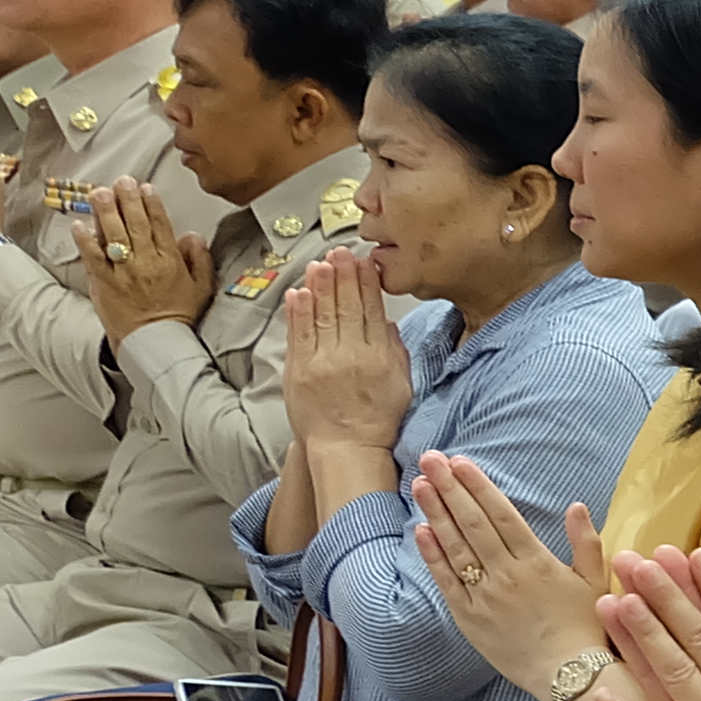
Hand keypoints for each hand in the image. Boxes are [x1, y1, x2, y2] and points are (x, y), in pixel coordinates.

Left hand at [77, 177, 214, 338]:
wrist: (155, 342)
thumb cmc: (178, 315)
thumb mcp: (201, 287)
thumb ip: (199, 259)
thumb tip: (193, 235)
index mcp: (170, 262)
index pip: (161, 226)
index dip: (153, 204)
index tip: (146, 188)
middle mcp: (147, 263)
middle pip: (136, 225)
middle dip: (128, 200)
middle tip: (121, 181)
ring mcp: (124, 273)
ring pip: (114, 237)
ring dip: (105, 213)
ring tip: (99, 193)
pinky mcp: (104, 283)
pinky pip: (93, 259)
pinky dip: (85, 241)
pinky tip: (79, 225)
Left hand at [279, 251, 413, 456]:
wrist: (346, 448)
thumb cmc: (376, 421)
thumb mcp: (402, 386)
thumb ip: (396, 352)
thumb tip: (389, 324)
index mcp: (379, 357)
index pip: (372, 310)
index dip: (367, 283)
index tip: (364, 263)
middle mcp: (352, 356)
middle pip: (347, 306)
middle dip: (343, 275)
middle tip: (341, 252)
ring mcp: (323, 362)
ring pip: (322, 315)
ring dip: (320, 286)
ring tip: (321, 263)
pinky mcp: (300, 370)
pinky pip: (299, 334)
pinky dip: (298, 312)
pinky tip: (300, 292)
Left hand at [412, 446, 609, 693]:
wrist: (569, 676)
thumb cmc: (587, 627)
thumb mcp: (595, 581)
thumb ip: (586, 542)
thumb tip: (576, 505)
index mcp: (537, 562)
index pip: (501, 514)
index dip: (479, 486)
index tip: (461, 463)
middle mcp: (507, 575)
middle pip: (472, 523)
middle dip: (450, 488)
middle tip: (431, 459)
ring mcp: (485, 596)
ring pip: (455, 547)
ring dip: (435, 513)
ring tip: (421, 484)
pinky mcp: (469, 617)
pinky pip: (447, 581)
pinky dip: (433, 555)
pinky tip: (421, 530)